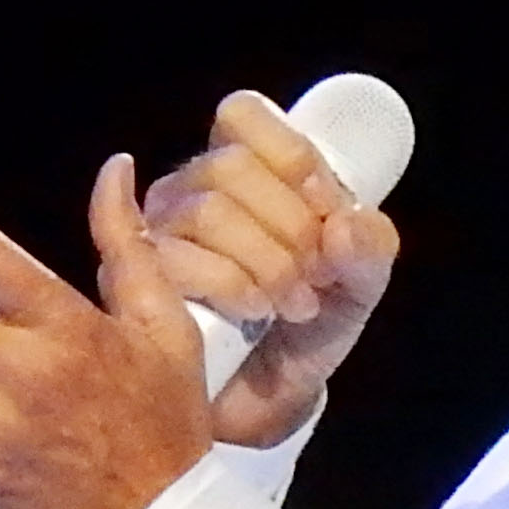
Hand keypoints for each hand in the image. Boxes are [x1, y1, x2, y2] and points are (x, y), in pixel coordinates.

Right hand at [142, 90, 400, 449]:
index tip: (325, 206)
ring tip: (293, 304)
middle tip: (316, 275)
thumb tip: (341, 227)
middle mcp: (192, 189)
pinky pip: (179, 261)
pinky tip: (254, 312)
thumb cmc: (311, 321)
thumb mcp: (361, 284)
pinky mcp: (138, 280)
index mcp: (247, 168)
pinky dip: (233, 287)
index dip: (290, 155)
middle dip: (290, 225)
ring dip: (267, 263)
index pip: (241, 114)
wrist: (277, 394)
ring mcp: (157, 232)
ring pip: (207, 212)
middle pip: (230, 166)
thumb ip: (370, 249)